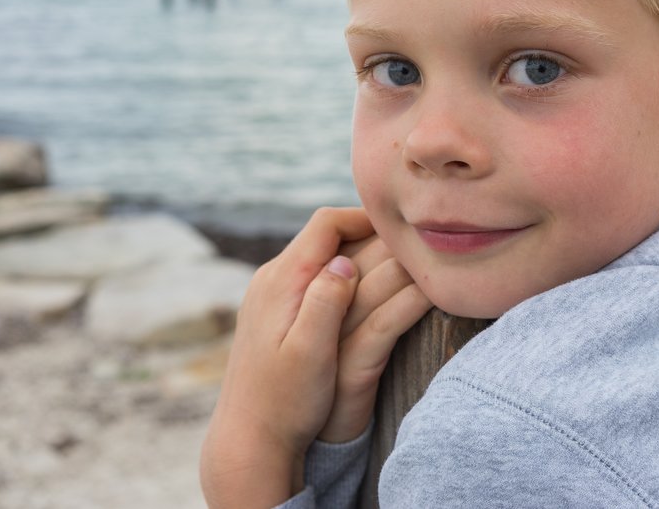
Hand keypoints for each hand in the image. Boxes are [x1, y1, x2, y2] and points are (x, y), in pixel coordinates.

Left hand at [200, 207, 430, 507]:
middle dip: (369, 237)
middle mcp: (273, 279)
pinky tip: (366, 294)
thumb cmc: (283, 403)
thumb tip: (344, 262)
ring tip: (397, 265)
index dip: (367, 218)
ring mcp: (272, 295)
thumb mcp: (309, 354)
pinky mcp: (275, 313)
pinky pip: (316, 278)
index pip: (327, 224)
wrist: (248, 440)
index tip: (403, 231)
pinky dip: (344, 277)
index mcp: (282, 281)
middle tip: (410, 247)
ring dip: (359, 255)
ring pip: (323, 256)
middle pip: (328, 235)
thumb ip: (325, 302)